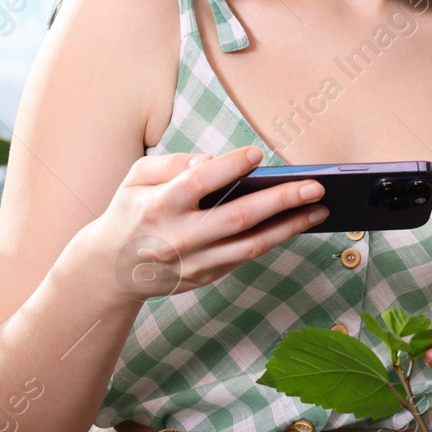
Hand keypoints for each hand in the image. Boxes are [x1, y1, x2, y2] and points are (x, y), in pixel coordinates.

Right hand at [88, 147, 328, 302]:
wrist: (111, 269)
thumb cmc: (131, 211)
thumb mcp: (136, 178)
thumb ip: (171, 164)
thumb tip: (213, 161)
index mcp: (157, 207)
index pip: (197, 184)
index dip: (228, 167)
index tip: (258, 154)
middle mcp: (177, 238)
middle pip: (236, 218)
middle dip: (280, 201)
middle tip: (316, 186)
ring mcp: (193, 263)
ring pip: (250, 245)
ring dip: (289, 227)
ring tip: (319, 209)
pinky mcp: (205, 278)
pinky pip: (245, 257)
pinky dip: (273, 240)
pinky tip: (295, 224)